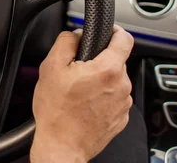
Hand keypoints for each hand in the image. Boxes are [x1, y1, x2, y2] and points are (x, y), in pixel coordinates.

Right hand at [30, 25, 133, 162]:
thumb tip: (76, 34)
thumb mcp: (51, 67)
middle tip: (78, 70)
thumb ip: (66, 41)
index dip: (115, 31)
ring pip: (114, 80)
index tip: (108, 32)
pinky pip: (114, 98)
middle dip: (99, 61)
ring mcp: (123, 104)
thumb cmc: (57, 112)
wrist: (62, 147)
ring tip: (79, 91)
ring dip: (100, 80)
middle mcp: (121, 85)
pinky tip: (85, 104)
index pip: (124, 38)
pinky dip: (102, 97)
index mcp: (108, 69)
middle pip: (116, 61)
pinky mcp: (121, 118)